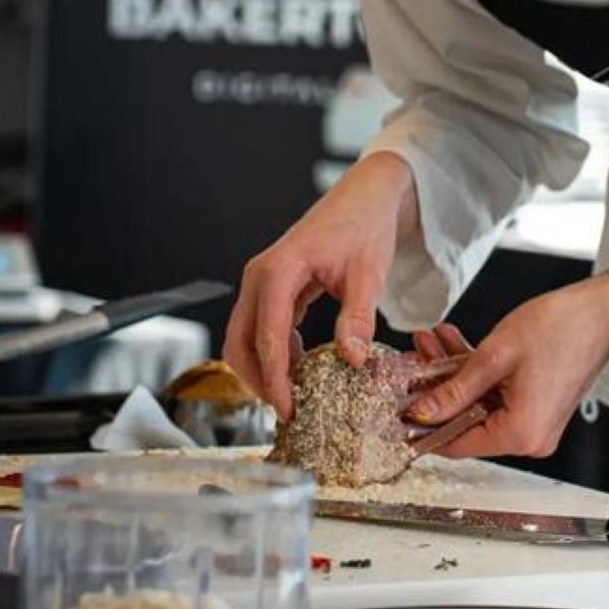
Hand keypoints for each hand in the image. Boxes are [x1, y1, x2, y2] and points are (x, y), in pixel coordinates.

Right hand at [223, 152, 417, 420]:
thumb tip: (352, 359)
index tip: (289, 409)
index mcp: (279, 270)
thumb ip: (358, 317)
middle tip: (286, 411)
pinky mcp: (272, 286)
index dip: (275, 378)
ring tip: (293, 395)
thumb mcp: (369, 274)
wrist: (365, 197)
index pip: (267, 336)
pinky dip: (272, 351)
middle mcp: (261, 275)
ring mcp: (263, 280)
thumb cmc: (365, 227)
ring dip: (262, 368)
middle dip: (258, 380)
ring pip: (244, 336)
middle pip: (240, 340)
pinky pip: (260, 326)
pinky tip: (298, 366)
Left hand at [406, 274, 608, 459]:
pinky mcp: (537, 406)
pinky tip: (456, 344)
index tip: (399, 406)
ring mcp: (535, 423)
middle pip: (466, 421)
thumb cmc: (560, 328)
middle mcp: (530, 438)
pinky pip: (496, 396)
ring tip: (434, 342)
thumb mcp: (494, 355)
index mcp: (520, 433)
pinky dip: (477, 374)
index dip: (424, 424)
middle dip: (439, 387)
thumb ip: (454, 387)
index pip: (456, 444)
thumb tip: (423, 411)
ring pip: (478, 404)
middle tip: (416, 359)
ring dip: (456, 374)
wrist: (600, 312)